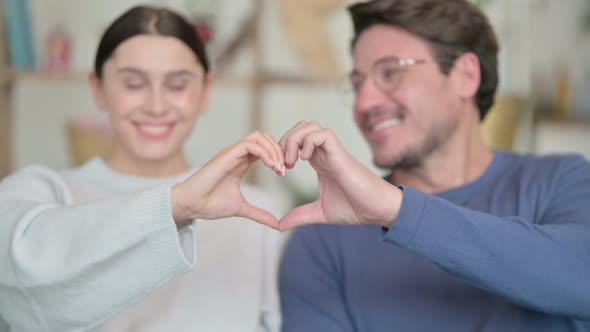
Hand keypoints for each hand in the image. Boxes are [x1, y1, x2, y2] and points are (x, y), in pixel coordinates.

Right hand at [171, 131, 284, 228]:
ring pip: (258, 136)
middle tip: (284, 169)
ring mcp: (231, 153)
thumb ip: (259, 214)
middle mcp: (236, 154)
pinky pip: (249, 144)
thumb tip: (277, 224)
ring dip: (273, 149)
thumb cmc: (210, 204)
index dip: (277, 156)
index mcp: (241, 162)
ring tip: (278, 168)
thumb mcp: (241, 208)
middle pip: (264, 137)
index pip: (264, 147)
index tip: (283, 173)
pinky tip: (270, 166)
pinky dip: (264, 152)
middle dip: (278, 150)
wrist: (191, 206)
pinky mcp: (226, 155)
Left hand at [279, 121, 401, 230]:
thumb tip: (279, 226)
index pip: (296, 141)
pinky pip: (323, 134)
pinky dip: (308, 141)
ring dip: (294, 140)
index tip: (280, 172)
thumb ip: (300, 216)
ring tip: (292, 162)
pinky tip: (304, 160)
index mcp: (319, 162)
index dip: (282, 151)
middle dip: (284, 142)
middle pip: (300, 128)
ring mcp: (333, 152)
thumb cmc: (355, 208)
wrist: (377, 210)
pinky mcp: (341, 154)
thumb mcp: (320, 213)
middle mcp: (325, 153)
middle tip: (283, 165)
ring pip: (309, 126)